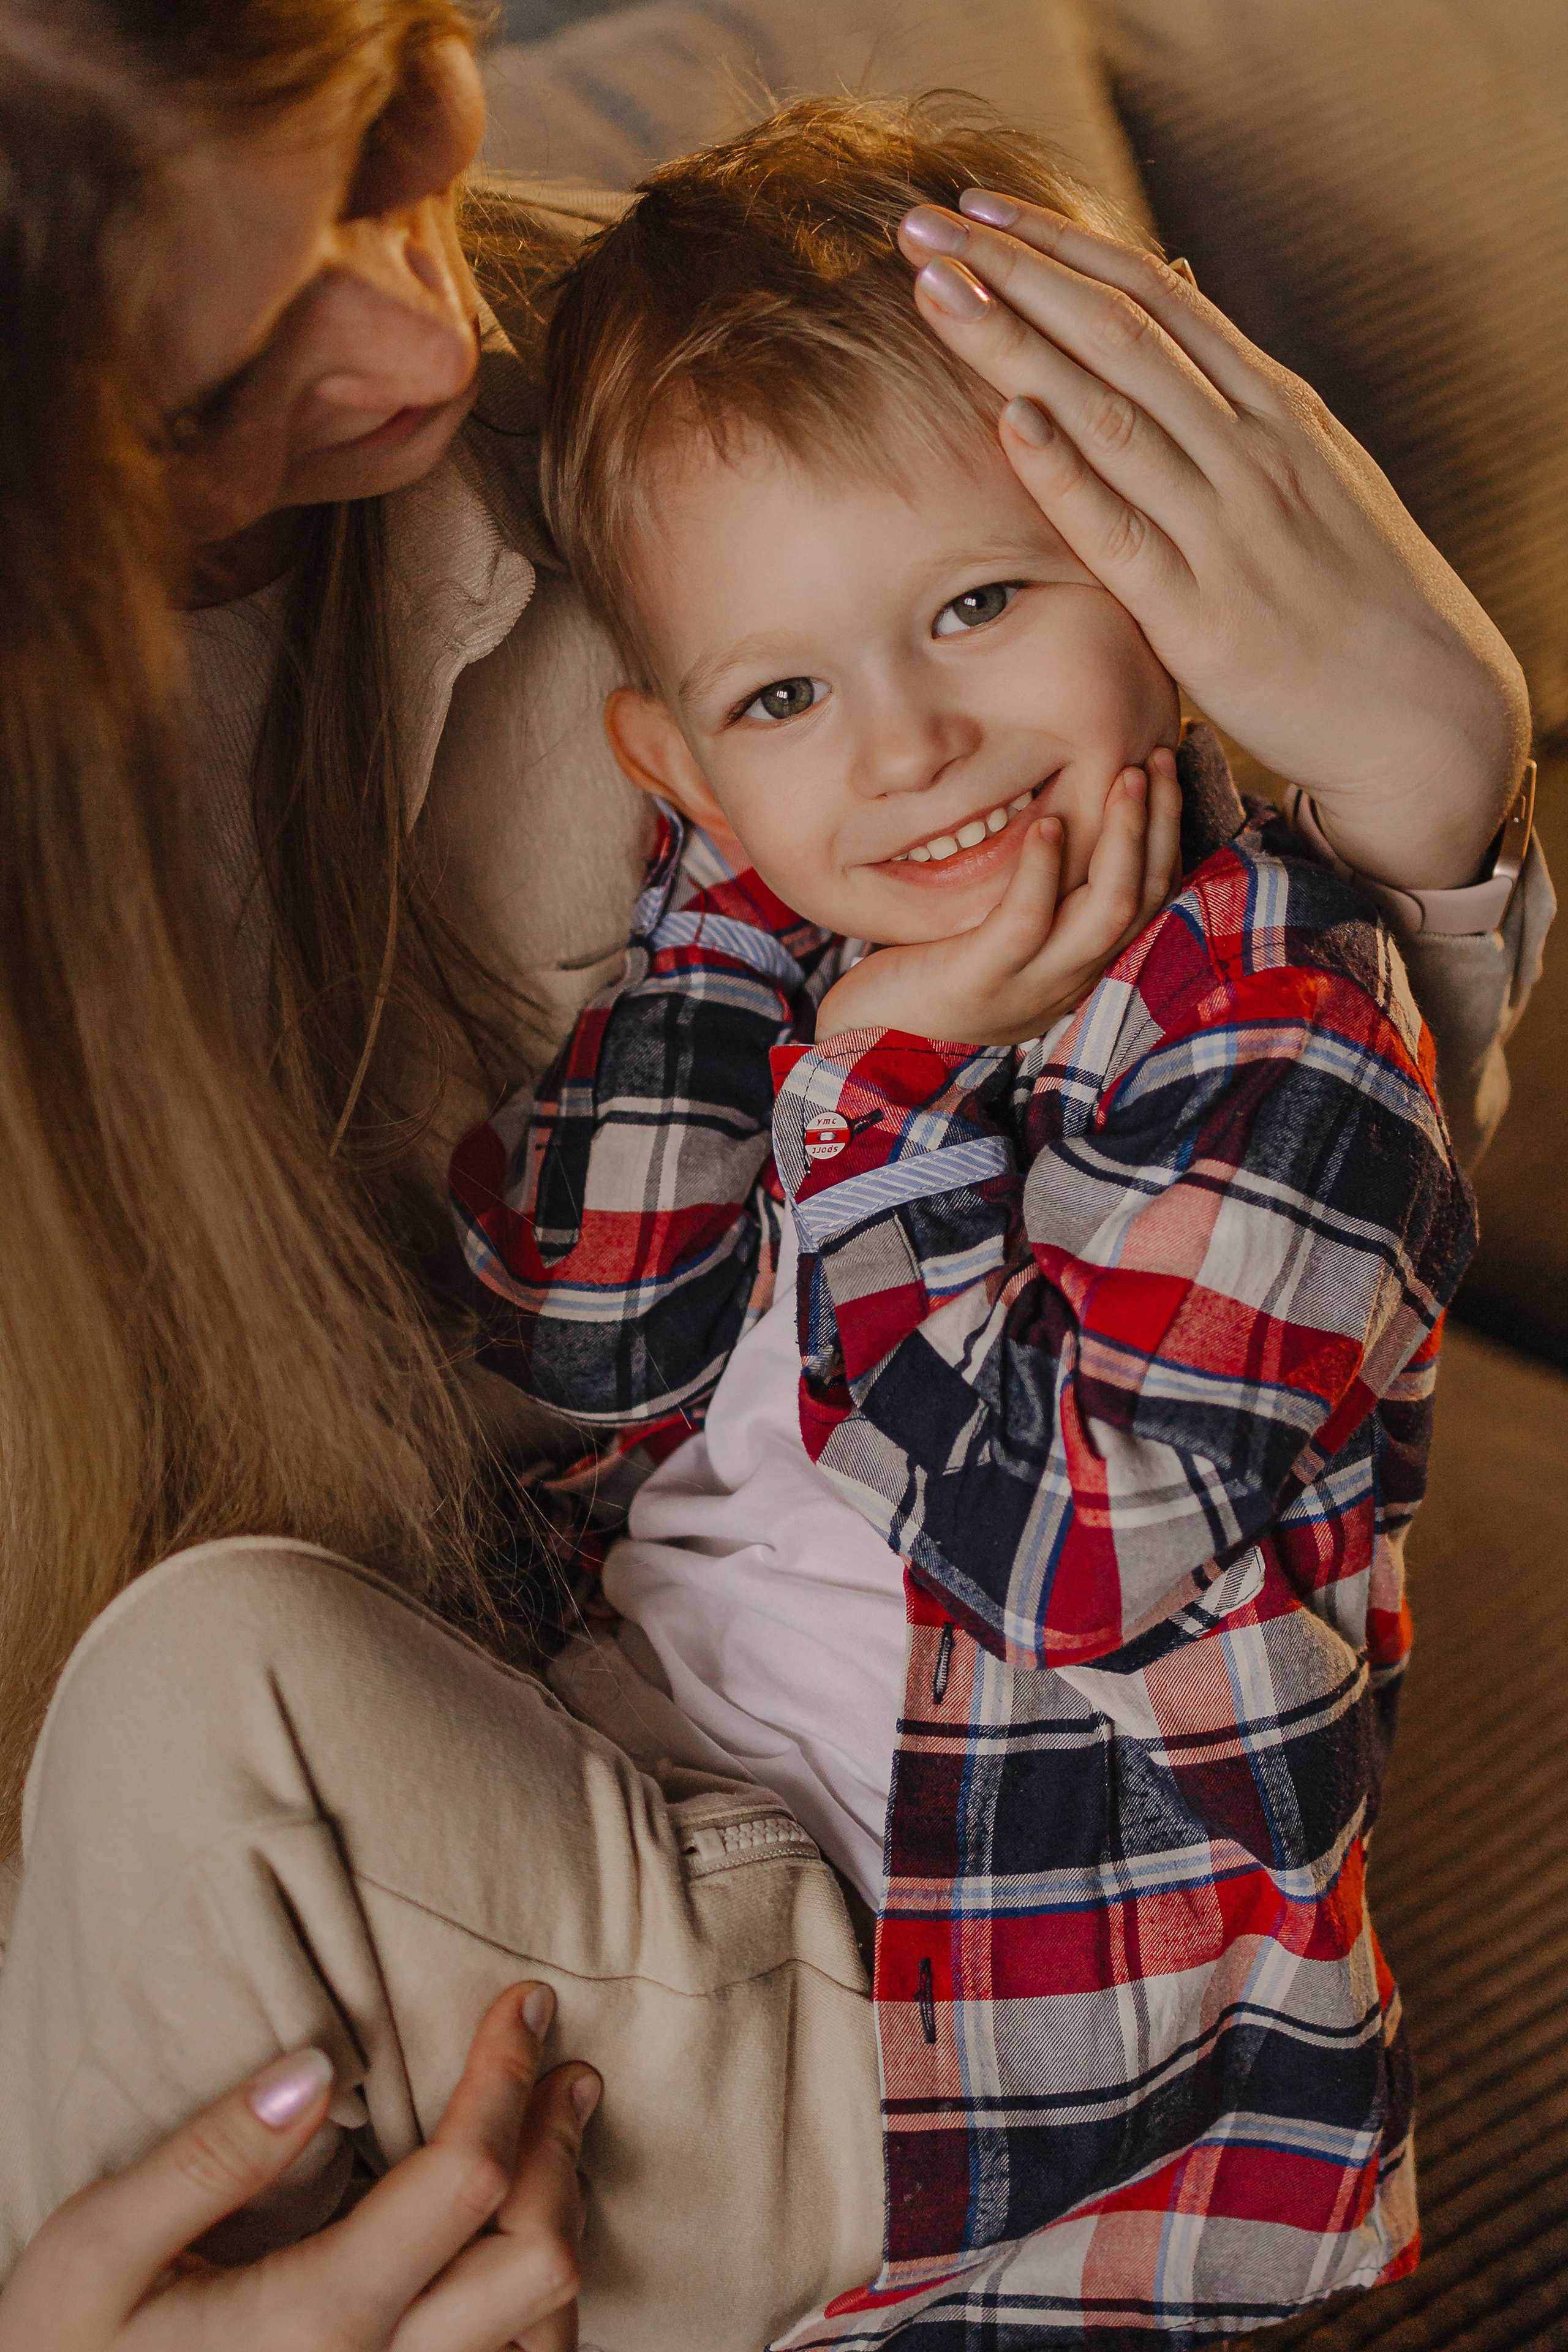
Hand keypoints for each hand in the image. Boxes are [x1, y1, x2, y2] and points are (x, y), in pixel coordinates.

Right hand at [0, 1983, 599, 2351]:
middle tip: (563, 2062)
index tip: (523, 2002)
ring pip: (546, 2334)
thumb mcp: (97, 2250)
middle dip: (560, 2144)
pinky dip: (539, 2302)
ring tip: (557, 2133)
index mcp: (314, 2323)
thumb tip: (315, 2065)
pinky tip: (519, 2237)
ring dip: (563, 2220)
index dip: (507, 2076)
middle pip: (538, 2259)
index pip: (467, 2181)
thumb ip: (210, 2155)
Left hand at [815, 758, 1179, 1045]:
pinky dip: (1042, 870)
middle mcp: (1073, 975)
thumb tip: (1059, 815)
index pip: (1151, 896)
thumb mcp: (1004, 934)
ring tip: (1122, 776)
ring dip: (1123, 836)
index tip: (1161, 771)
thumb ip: (1040, 894)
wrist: (876, 1043)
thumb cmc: (937, 974)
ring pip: (1108, 907)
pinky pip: (1028, 921)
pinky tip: (1046, 823)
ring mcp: (1033, 982)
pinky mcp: (984, 978)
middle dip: (1159, 821)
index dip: (1165, 832)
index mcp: (1083, 961)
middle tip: (1156, 757)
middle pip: (1144, 895)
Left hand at [898, 196, 1530, 890]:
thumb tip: (1176, 287)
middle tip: (923, 228)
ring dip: (1015, 347)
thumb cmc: (1352, 592)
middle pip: (1116, 335)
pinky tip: (1011, 420)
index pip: (1152, 298)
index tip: (978, 206)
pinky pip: (1122, 533)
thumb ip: (1233, 389)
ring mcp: (1227, 530)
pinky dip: (1065, 473)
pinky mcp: (1203, 616)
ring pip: (1108, 414)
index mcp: (1272, 409)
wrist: (1421, 707)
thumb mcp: (1310, 467)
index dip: (1059, 245)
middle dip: (1014, 273)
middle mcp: (1249, 451)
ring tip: (936, 291)